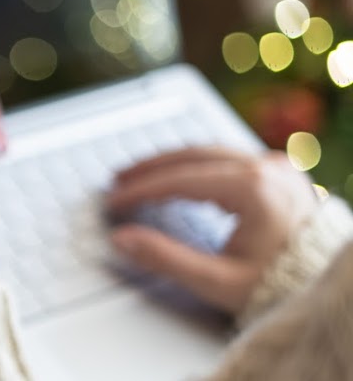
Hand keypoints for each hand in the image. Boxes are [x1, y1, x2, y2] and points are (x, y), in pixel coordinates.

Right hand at [108, 146, 319, 312]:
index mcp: (254, 188)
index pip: (180, 179)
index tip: (114, 201)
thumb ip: (165, 258)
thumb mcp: (218, 280)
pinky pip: (229, 158)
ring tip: (141, 175)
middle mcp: (268, 169)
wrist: (326, 287)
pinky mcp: (281, 173)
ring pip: (210, 152)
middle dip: (150, 168)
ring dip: (172, 162)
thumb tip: (122, 240)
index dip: (140, 190)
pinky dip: (196, 165)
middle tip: (118, 181)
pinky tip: (178, 175)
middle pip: (192, 156)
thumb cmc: (281, 286)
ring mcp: (277, 167)